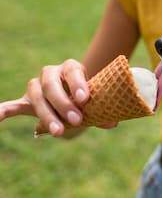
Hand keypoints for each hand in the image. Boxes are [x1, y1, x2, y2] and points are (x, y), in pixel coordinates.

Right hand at [0, 59, 115, 136]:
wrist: (72, 98)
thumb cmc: (87, 98)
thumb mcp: (95, 102)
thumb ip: (102, 111)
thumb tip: (113, 123)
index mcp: (71, 68)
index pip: (73, 71)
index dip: (78, 84)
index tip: (85, 99)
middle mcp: (51, 73)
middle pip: (52, 85)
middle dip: (63, 103)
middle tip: (77, 120)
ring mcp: (37, 86)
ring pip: (36, 96)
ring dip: (47, 114)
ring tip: (58, 132)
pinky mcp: (26, 101)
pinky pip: (12, 105)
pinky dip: (4, 110)